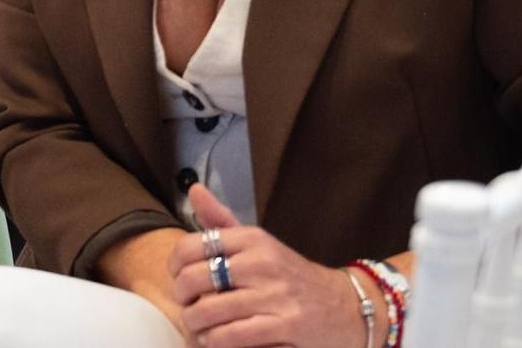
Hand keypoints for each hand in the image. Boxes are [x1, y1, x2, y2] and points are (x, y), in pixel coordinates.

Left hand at [169, 185, 365, 347]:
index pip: (192, 246)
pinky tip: (217, 339)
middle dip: (182, 297)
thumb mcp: (259, 244)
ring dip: (195, 324)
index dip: (174, 265)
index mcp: (252, 239)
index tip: (176, 276)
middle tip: (186, 305)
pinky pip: (232, 336)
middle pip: (194, 279)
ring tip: (199, 325)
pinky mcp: (286, 326)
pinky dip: (216, 341)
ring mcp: (275, 295)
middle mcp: (262, 262)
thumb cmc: (291, 276)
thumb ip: (223, 221)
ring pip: (209, 312)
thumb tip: (194, 190)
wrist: (347, 306)